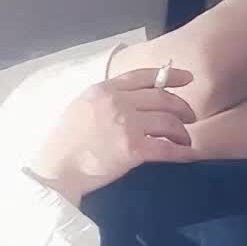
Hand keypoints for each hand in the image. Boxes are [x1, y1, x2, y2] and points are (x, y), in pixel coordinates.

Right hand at [30, 68, 195, 197]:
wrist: (56, 170)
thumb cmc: (63, 144)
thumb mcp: (80, 108)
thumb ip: (105, 100)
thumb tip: (129, 101)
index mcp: (104, 90)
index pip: (144, 76)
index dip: (170, 76)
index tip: (187, 78)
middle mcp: (118, 102)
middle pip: (162, 98)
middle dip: (182, 107)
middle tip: (190, 117)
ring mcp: (127, 124)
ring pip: (168, 121)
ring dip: (182, 131)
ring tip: (185, 139)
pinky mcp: (133, 149)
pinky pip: (166, 148)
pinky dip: (181, 151)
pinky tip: (187, 154)